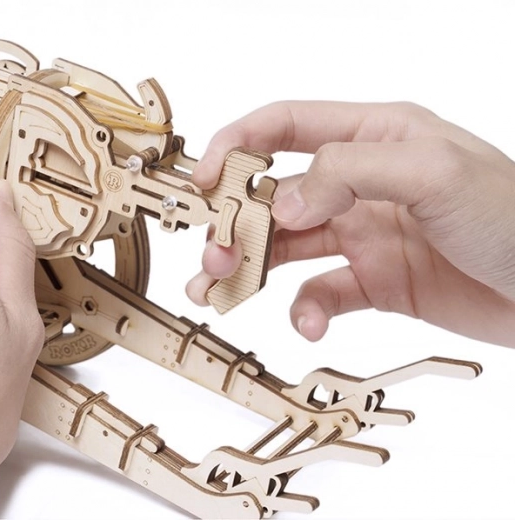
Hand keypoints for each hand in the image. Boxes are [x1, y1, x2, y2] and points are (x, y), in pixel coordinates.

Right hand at [187, 101, 514, 346]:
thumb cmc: (513, 216)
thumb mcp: (433, 170)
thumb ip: (347, 172)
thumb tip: (282, 205)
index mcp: (373, 136)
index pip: (285, 126)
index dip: (237, 147)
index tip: (205, 181)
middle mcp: (360, 183)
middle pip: (274, 194)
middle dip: (235, 222)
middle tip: (215, 256)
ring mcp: (364, 234)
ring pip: (286, 247)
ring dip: (250, 268)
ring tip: (220, 290)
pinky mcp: (373, 281)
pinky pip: (321, 294)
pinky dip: (305, 310)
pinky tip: (309, 323)